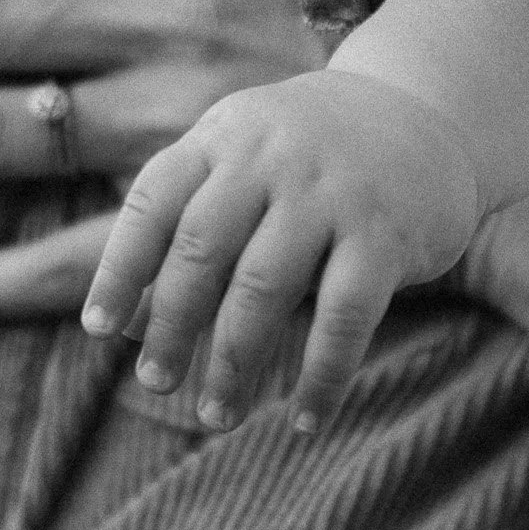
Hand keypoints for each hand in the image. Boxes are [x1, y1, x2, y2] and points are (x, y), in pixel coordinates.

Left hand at [82, 69, 478, 434]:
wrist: (430, 110)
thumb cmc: (312, 162)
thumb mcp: (246, 166)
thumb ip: (190, 228)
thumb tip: (127, 328)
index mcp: (224, 137)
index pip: (154, 203)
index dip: (121, 268)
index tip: (98, 329)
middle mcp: (272, 157)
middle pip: (202, 251)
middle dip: (172, 327)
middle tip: (157, 384)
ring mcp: (332, 192)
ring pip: (264, 288)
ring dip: (235, 362)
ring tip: (217, 415)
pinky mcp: (387, 234)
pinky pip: (345, 318)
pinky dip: (321, 376)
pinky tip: (304, 419)